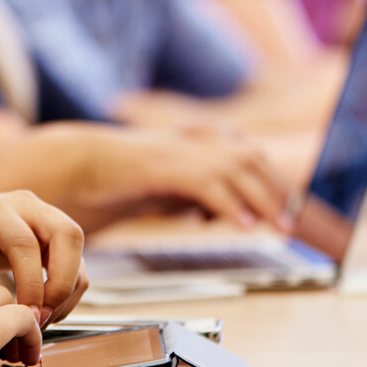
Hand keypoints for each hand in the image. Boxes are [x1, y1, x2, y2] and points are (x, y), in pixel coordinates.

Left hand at [0, 191, 86, 326]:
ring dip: (67, 290)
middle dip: (63, 283)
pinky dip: (67, 290)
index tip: (24, 316)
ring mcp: (44, 216)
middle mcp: (26, 205)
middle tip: (40, 317)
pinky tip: (44, 310)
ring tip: (39, 319)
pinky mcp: (54, 234)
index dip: (30, 282)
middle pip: (68, 235)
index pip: (25, 242)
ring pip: (77, 249)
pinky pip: (75, 261)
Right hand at [63, 127, 291, 231]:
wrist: (77, 165)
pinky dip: (230, 205)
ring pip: (237, 169)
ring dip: (263, 199)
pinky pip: (206, 184)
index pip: (250, 153)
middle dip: (276, 190)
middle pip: (252, 158)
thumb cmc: (119, 177)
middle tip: (289, 224)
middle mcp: (192, 140)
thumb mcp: (169, 184)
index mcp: (197, 139)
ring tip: (278, 227)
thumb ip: (195, 191)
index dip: (273, 181)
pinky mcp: (162, 167)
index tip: (286, 209)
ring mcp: (177, 151)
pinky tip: (242, 226)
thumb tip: (220, 212)